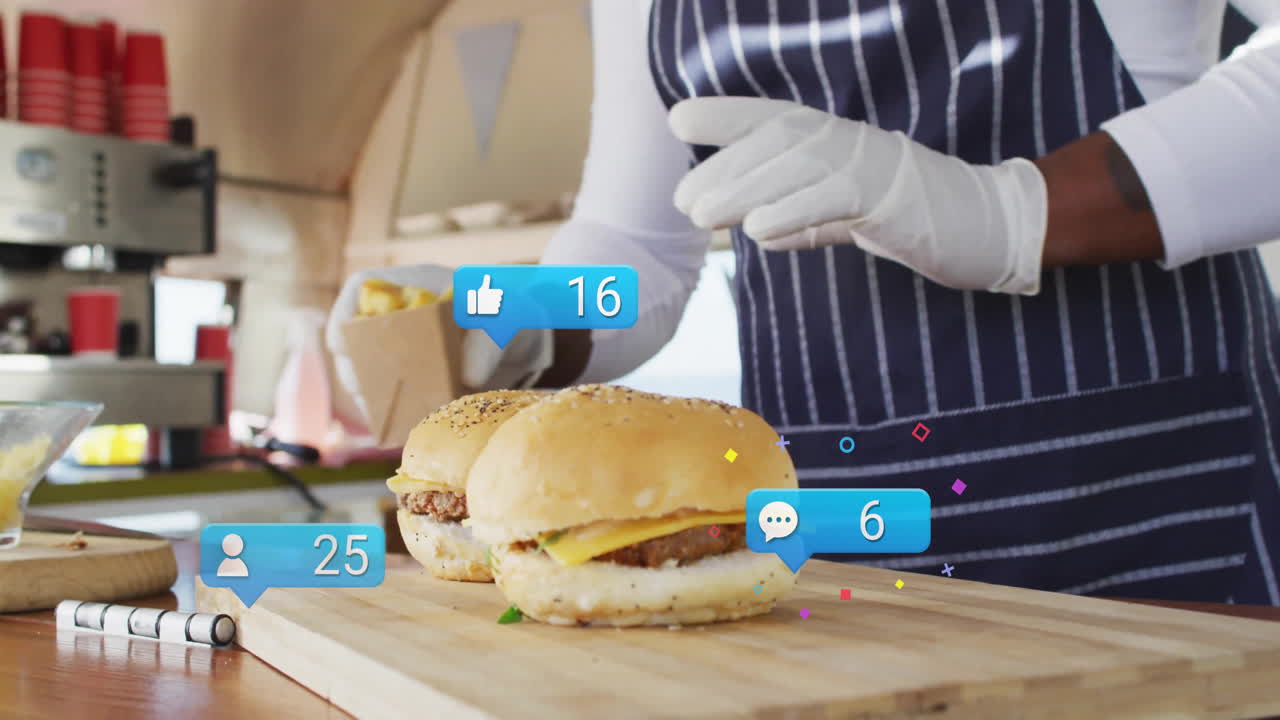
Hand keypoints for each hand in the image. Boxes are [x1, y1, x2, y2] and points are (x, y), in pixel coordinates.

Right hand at [325, 265, 553, 426]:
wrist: (526, 339)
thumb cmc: (514, 312)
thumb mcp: (510, 314)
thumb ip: (491, 337)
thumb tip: (470, 374)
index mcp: (415, 285)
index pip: (362, 287)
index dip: (344, 314)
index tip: (343, 344)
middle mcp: (402, 316)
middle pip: (357, 338)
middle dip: (355, 368)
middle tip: (368, 396)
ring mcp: (406, 348)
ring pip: (371, 371)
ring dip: (374, 395)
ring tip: (387, 418)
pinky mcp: (417, 378)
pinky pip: (396, 394)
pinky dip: (397, 410)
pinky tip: (405, 426)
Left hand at [668, 97, 1047, 294]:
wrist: (988, 226)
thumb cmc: (912, 218)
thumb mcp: (847, 218)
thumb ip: (806, 219)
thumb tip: (761, 229)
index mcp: (834, 140)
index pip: (772, 119)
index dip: (727, 116)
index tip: (680, 121)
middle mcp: (848, 141)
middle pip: (775, 144)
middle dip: (723, 169)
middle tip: (682, 202)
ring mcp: (871, 165)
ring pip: (796, 169)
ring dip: (743, 191)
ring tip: (701, 215)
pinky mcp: (891, 198)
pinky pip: (835, 200)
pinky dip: (793, 213)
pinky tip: (758, 231)